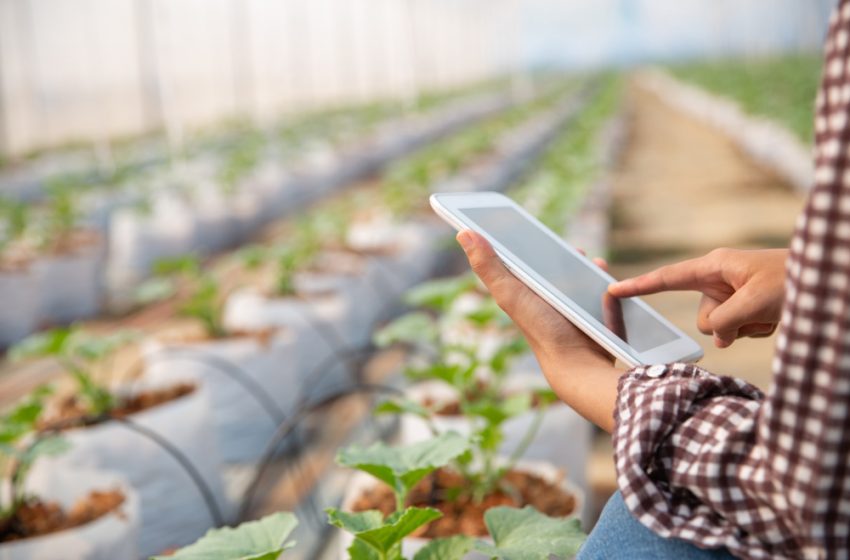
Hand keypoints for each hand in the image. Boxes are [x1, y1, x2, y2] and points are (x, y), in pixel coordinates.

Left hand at [456, 230, 611, 365]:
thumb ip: (488, 266)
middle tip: (567, 246)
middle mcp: (542, 300)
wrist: (576, 362)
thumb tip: (462, 233)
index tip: (522, 223)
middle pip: (549, 268)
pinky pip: (599, 290)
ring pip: (576, 277)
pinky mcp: (593, 314)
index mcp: (521, 292)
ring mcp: (569, 308)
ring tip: (584, 257)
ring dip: (582, 264)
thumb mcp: (510, 293)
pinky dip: (601, 278)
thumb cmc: (540, 328)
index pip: (517, 261)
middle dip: (559, 253)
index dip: (519, 242)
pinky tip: (601, 269)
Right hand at [608, 248, 786, 347]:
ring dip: (746, 329)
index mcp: (715, 266)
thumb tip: (718, 337)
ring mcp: (734, 294)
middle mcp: (720, 279)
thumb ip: (725, 322)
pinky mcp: (747, 306)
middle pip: (704, 317)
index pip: (667, 278)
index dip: (639, 286)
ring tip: (772, 314)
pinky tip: (775, 317)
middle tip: (758, 313)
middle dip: (728, 324)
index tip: (613, 290)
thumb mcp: (755, 303)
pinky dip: (756, 330)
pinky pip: (738, 330)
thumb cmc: (794, 281)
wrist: (829, 281)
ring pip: (722, 327)